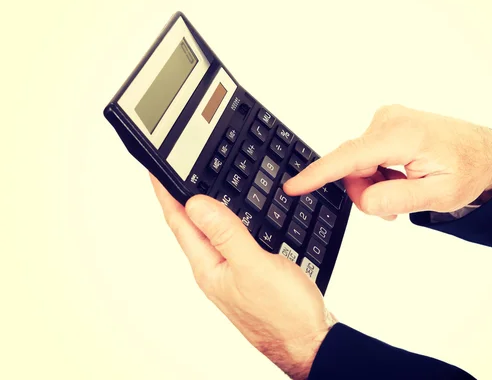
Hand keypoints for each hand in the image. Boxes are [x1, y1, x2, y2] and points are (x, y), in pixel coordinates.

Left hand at [150, 174, 335, 378]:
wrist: (310, 342)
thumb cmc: (284, 314)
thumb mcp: (253, 267)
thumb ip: (226, 234)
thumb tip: (196, 204)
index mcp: (210, 269)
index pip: (180, 224)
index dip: (167, 195)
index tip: (157, 172)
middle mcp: (218, 271)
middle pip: (193, 229)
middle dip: (182, 200)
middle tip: (174, 176)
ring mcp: (235, 274)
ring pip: (215, 234)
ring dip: (206, 211)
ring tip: (198, 191)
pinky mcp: (253, 275)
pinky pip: (235, 242)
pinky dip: (232, 223)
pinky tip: (238, 219)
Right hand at [284, 104, 491, 217]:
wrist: (486, 152)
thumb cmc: (469, 170)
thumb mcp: (440, 196)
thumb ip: (397, 199)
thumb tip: (363, 199)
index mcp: (403, 136)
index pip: (349, 157)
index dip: (318, 174)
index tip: (292, 186)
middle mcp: (389, 120)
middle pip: (352, 166)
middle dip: (366, 192)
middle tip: (393, 209)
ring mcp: (387, 119)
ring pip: (357, 163)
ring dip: (373, 184)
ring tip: (403, 191)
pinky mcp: (386, 124)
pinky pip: (366, 155)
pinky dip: (377, 173)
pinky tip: (399, 179)